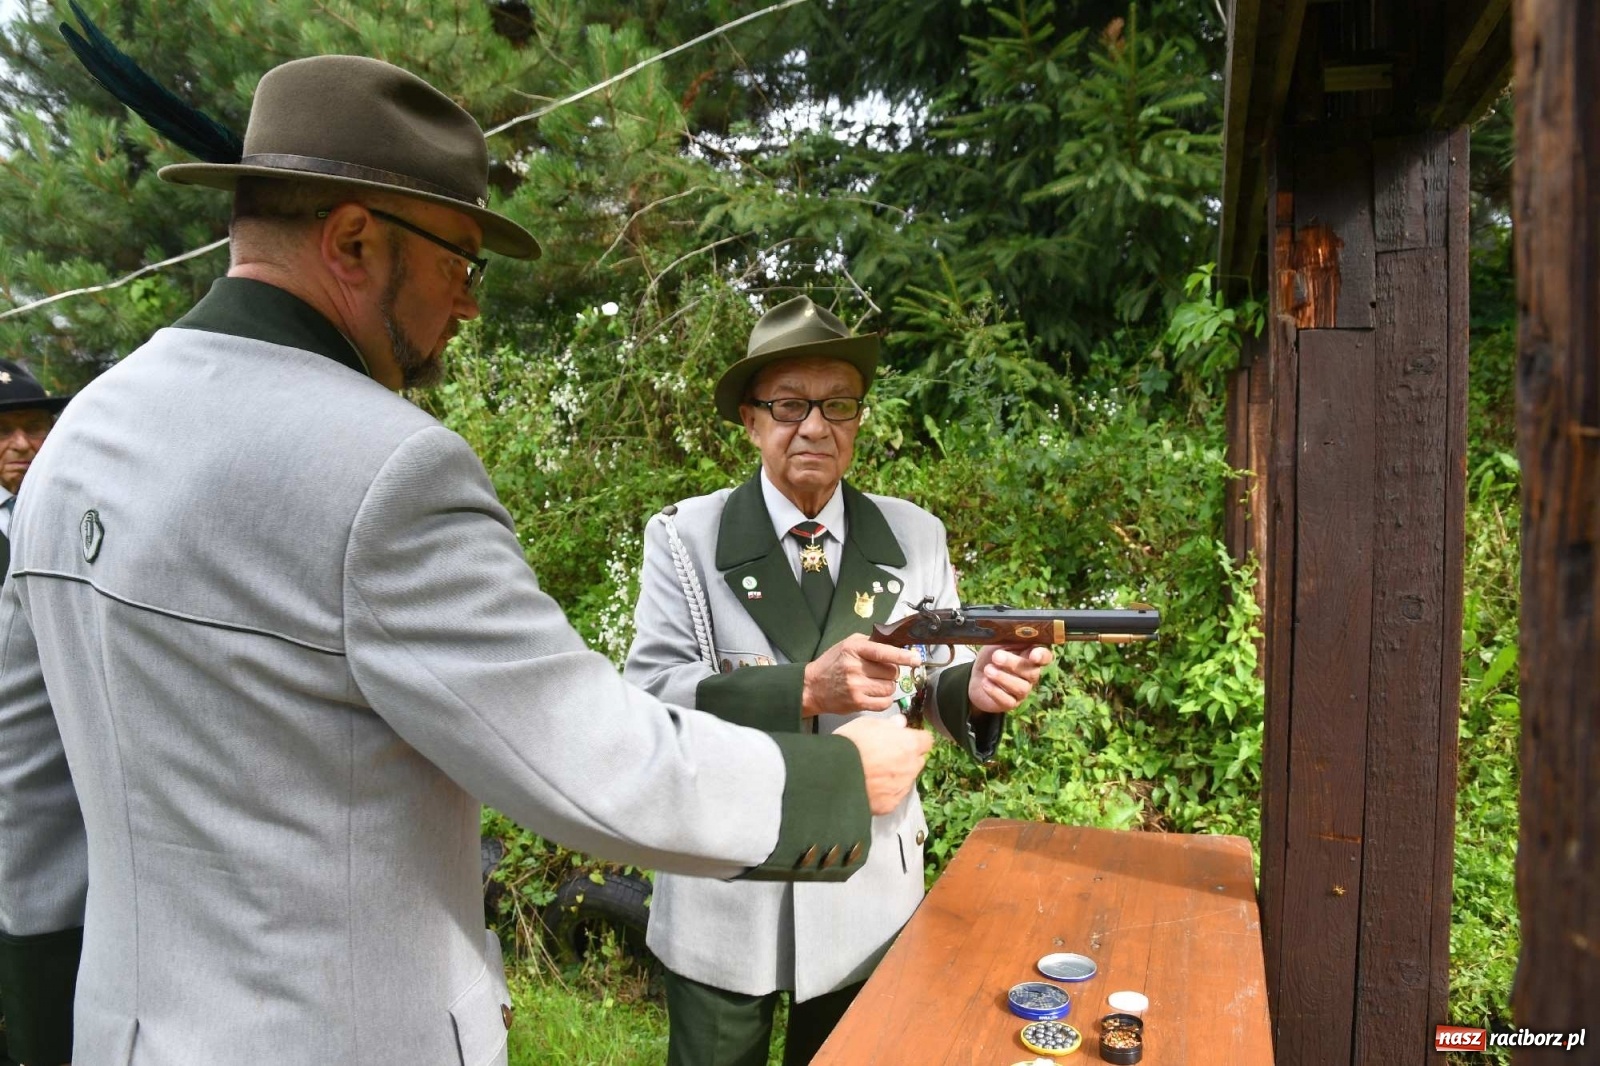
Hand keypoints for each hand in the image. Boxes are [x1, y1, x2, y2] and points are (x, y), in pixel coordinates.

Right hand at [801, 633, 923, 717]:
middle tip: (878, 672)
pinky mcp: (858, 703)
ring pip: (890, 688)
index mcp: (854, 649)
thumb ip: (870, 643)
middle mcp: (855, 667)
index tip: (916, 659)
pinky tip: (874, 694)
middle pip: (892, 672)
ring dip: (887, 686)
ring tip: (874, 683)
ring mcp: (856, 687)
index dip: (902, 656)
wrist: (812, 687)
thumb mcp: (847, 645)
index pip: (883, 652)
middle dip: (890, 672)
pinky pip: (885, 703)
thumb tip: (895, 646)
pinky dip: (884, 699)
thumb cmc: (832, 664)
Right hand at [834, 715, 935, 814]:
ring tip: (874, 772)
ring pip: (906, 779)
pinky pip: (893, 796)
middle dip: (907, 757)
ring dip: (897, 775)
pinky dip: (886, 792)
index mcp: (909, 744)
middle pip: (918, 761)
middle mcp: (910, 767)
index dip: (915, 738)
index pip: (926, 740)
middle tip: (886, 755)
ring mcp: (901, 788)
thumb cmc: (850, 745)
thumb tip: (900, 724)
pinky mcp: (890, 805)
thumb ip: (889, 724)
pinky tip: (870, 786)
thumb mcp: (867, 724)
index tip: (904, 738)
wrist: (833, 776)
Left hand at [967, 644, 1052, 714]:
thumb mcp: (997, 644)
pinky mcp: (1010, 703)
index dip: (1042, 656)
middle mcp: (1030, 675)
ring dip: (1002, 677)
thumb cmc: (990, 659)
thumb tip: (1016, 634)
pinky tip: (985, 682)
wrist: (975, 677)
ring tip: (987, 670)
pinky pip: (1008, 700)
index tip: (1034, 655)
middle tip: (996, 657)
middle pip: (1031, 671)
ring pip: (1020, 688)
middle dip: (1013, 664)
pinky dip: (995, 691)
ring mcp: (1022, 691)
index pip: (1045, 657)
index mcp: (1030, 657)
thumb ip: (1008, 640)